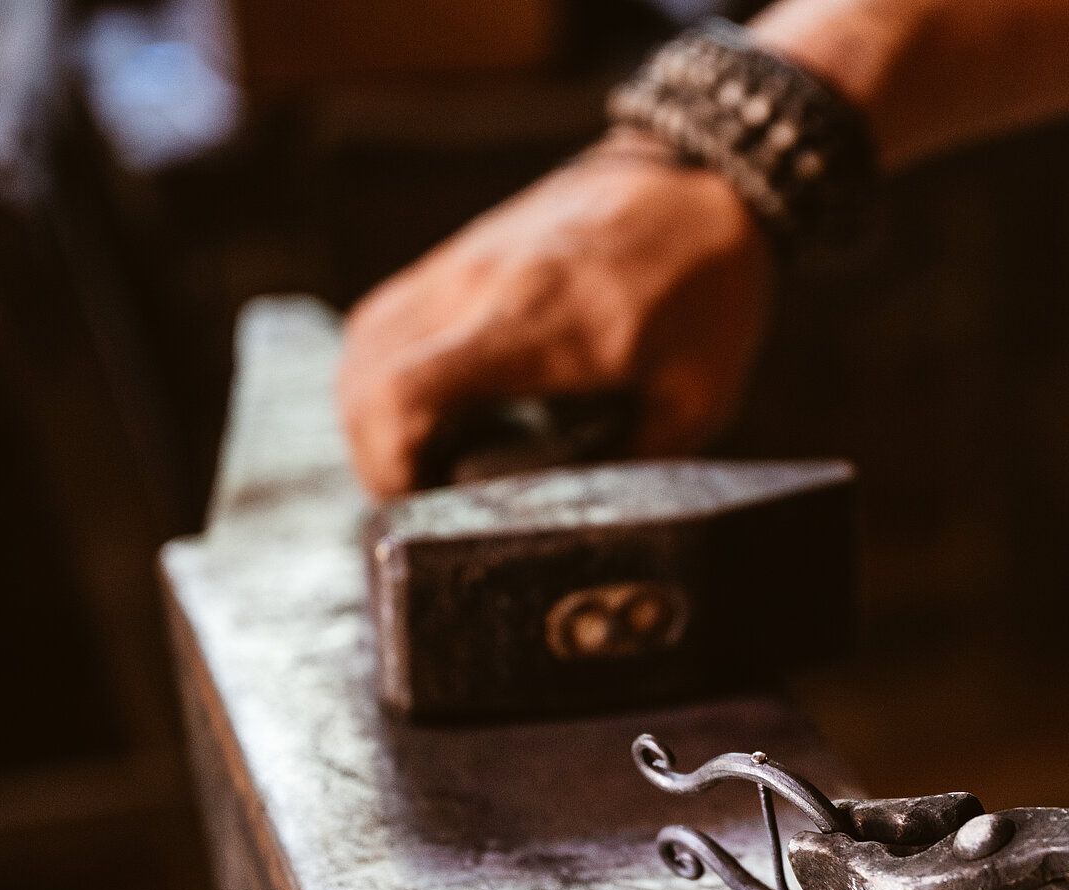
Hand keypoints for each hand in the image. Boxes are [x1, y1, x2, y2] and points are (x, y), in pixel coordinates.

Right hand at [336, 131, 772, 497]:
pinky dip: (390, 376)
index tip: (425, 509)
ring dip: (375, 417)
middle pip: (362, 381)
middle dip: (378, 458)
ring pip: (363, 349)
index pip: (405, 393)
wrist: (694, 183)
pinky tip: (443, 412)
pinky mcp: (456, 259)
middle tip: (428, 500)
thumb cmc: (706, 295)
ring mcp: (460, 265)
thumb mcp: (693, 401)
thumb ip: (628, 464)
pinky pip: (387, 323)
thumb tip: (577, 527)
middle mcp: (481, 288)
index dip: (392, 466)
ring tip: (432, 461)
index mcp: (540, 325)